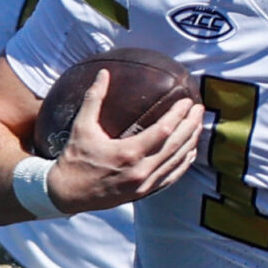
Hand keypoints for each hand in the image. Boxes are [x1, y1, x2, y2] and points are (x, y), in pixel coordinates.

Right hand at [47, 73, 203, 212]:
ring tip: (199, 125)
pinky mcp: (146, 192)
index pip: (164, 130)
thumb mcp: (82, 126)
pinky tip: (190, 152)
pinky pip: (172, 177)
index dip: (179, 115)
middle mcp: (142, 170)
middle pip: (177, 145)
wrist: (68, 194)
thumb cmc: (74, 158)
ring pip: (178, 161)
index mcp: (128, 153)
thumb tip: (103, 73)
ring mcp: (146, 184)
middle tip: (200, 109)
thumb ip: (94, 98)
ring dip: (191, 142)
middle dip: (191, 125)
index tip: (187, 101)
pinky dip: (184, 163)